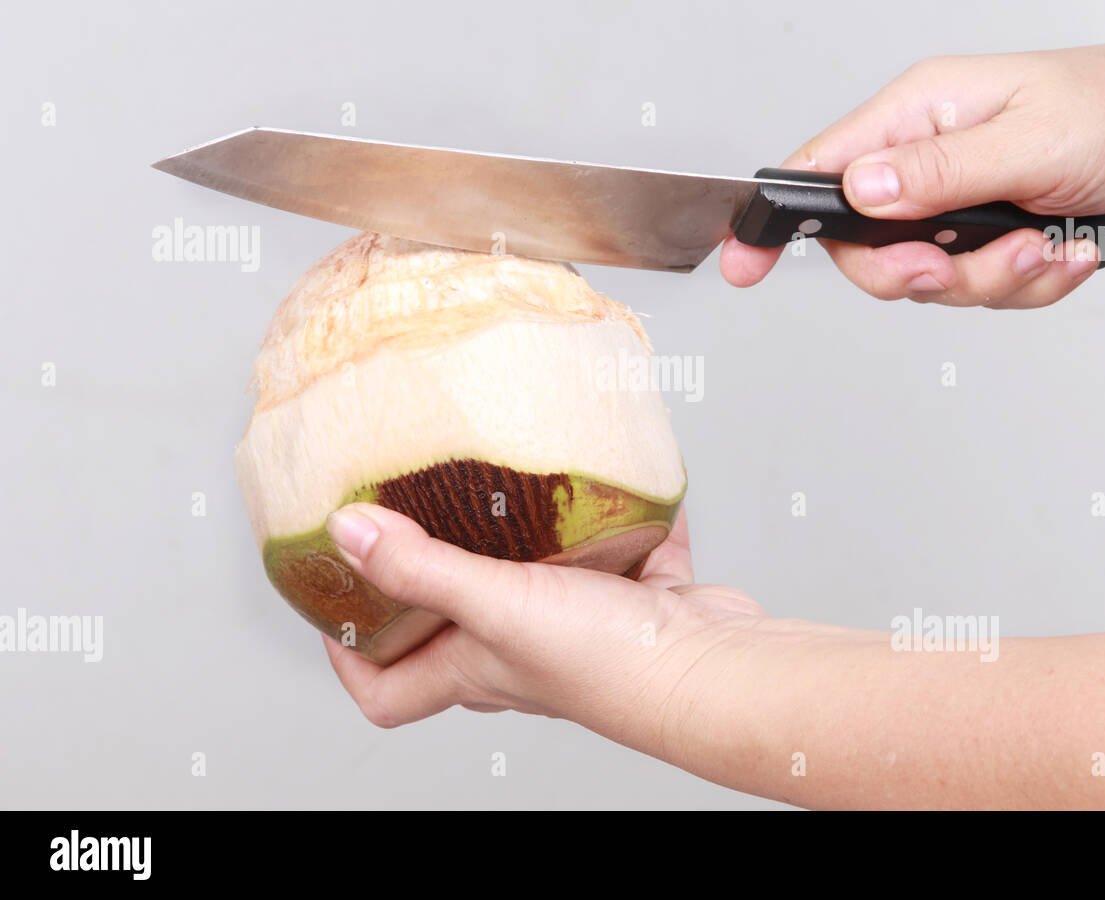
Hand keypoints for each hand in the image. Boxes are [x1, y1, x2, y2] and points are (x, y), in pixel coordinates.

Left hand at [320, 503, 766, 737]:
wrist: (716, 670)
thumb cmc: (608, 663)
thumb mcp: (498, 606)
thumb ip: (423, 566)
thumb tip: (344, 531)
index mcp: (475, 668)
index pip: (389, 690)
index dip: (350, 657)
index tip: (332, 603)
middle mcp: (521, 654)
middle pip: (455, 627)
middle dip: (429, 576)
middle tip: (409, 512)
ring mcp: (579, 626)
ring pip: (535, 580)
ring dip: (520, 537)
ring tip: (499, 478)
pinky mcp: (638, 599)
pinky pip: (620, 549)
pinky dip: (616, 515)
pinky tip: (611, 471)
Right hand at [721, 44, 1104, 307]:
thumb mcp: (1030, 139)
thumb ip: (940, 172)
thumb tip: (859, 190)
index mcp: (920, 114)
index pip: (821, 168)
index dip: (777, 218)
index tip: (745, 260)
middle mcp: (927, 163)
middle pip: (870, 248)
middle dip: (925, 273)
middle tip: (970, 264)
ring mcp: (955, 208)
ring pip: (933, 283)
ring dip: (999, 278)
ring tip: (1051, 240)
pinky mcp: (986, 244)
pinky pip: (984, 294)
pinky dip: (1031, 284)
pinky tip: (1066, 246)